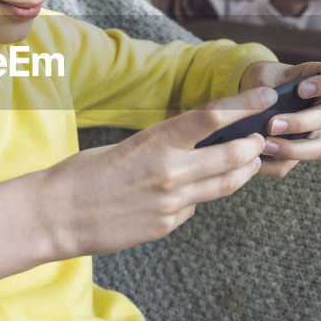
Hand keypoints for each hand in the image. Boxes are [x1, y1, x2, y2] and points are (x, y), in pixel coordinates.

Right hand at [33, 87, 287, 258]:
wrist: (55, 216)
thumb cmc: (83, 174)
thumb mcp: (126, 147)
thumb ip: (164, 148)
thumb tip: (197, 151)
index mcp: (156, 142)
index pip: (212, 117)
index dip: (245, 104)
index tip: (266, 95)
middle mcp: (170, 172)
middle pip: (232, 155)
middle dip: (253, 145)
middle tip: (260, 138)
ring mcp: (171, 203)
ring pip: (223, 185)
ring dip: (241, 171)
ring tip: (248, 162)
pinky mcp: (165, 226)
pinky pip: (193, 207)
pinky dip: (196, 197)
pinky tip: (187, 193)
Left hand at [239, 60, 320, 176]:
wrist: (253, 99)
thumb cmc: (264, 80)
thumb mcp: (261, 74)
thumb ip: (264, 85)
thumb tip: (262, 103)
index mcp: (320, 81)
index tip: (301, 89)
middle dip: (300, 123)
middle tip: (272, 124)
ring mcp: (314, 132)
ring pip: (319, 148)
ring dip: (293, 149)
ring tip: (265, 145)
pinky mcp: (297, 152)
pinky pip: (291, 164)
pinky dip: (272, 163)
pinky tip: (255, 156)